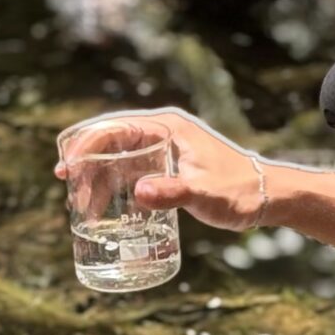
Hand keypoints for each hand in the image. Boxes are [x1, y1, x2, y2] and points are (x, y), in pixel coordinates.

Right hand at [56, 108, 269, 231]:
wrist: (266, 196)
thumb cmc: (239, 191)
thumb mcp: (204, 194)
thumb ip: (172, 193)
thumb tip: (139, 193)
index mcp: (168, 127)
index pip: (115, 127)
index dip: (86, 144)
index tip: (67, 166)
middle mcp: (163, 132)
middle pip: (110, 140)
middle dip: (85, 163)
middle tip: (69, 189)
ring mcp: (164, 149)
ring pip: (117, 158)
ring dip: (97, 179)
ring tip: (84, 208)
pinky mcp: (167, 167)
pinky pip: (129, 171)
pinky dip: (112, 186)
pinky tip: (103, 208)